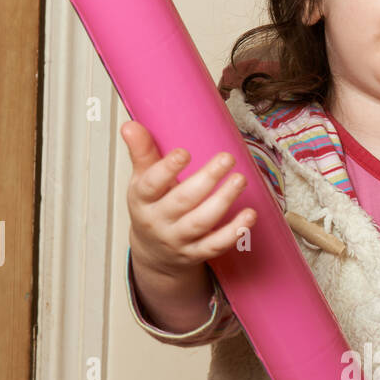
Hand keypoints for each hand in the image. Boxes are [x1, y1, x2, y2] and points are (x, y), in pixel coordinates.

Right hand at [123, 120, 255, 276]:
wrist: (155, 253)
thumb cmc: (152, 209)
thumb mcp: (141, 181)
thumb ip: (141, 153)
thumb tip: (130, 126)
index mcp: (142, 200)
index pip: (151, 185)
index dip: (166, 169)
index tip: (184, 153)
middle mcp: (159, 222)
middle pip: (182, 201)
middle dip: (206, 180)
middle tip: (227, 158)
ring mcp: (178, 240)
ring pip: (201, 222)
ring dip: (223, 201)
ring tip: (240, 180)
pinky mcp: (196, 254)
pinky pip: (216, 245)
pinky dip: (234, 232)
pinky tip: (249, 215)